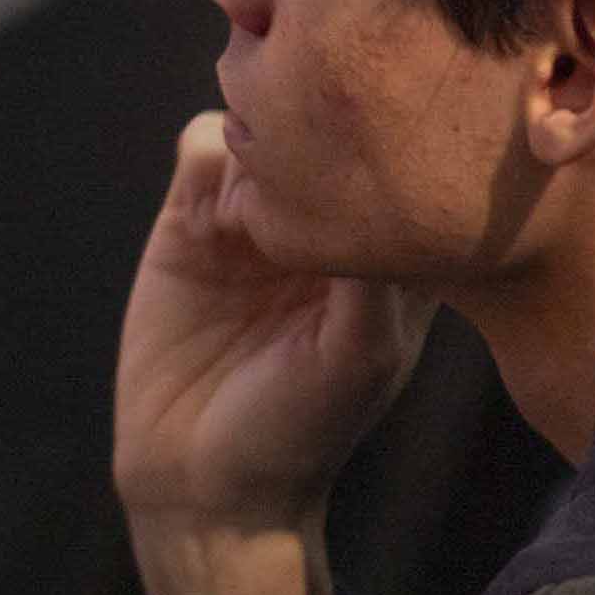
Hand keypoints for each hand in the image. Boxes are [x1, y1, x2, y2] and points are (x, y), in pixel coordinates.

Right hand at [113, 114, 434, 594]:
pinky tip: (216, 218)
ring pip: (265, 117)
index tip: (386, 129)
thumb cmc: (300, 430)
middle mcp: (324, 220)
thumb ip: (375, 277)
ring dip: (262, 134)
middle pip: (334, 118)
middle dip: (326, 112)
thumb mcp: (361, 355)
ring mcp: (256, 215)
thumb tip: (379, 189)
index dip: (397, 131)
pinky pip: (201, 143)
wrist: (203, 482)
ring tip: (258, 198)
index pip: (404, 156)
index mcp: (386, 247)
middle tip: (312, 138)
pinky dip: (210, 154)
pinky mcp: (190, 220)